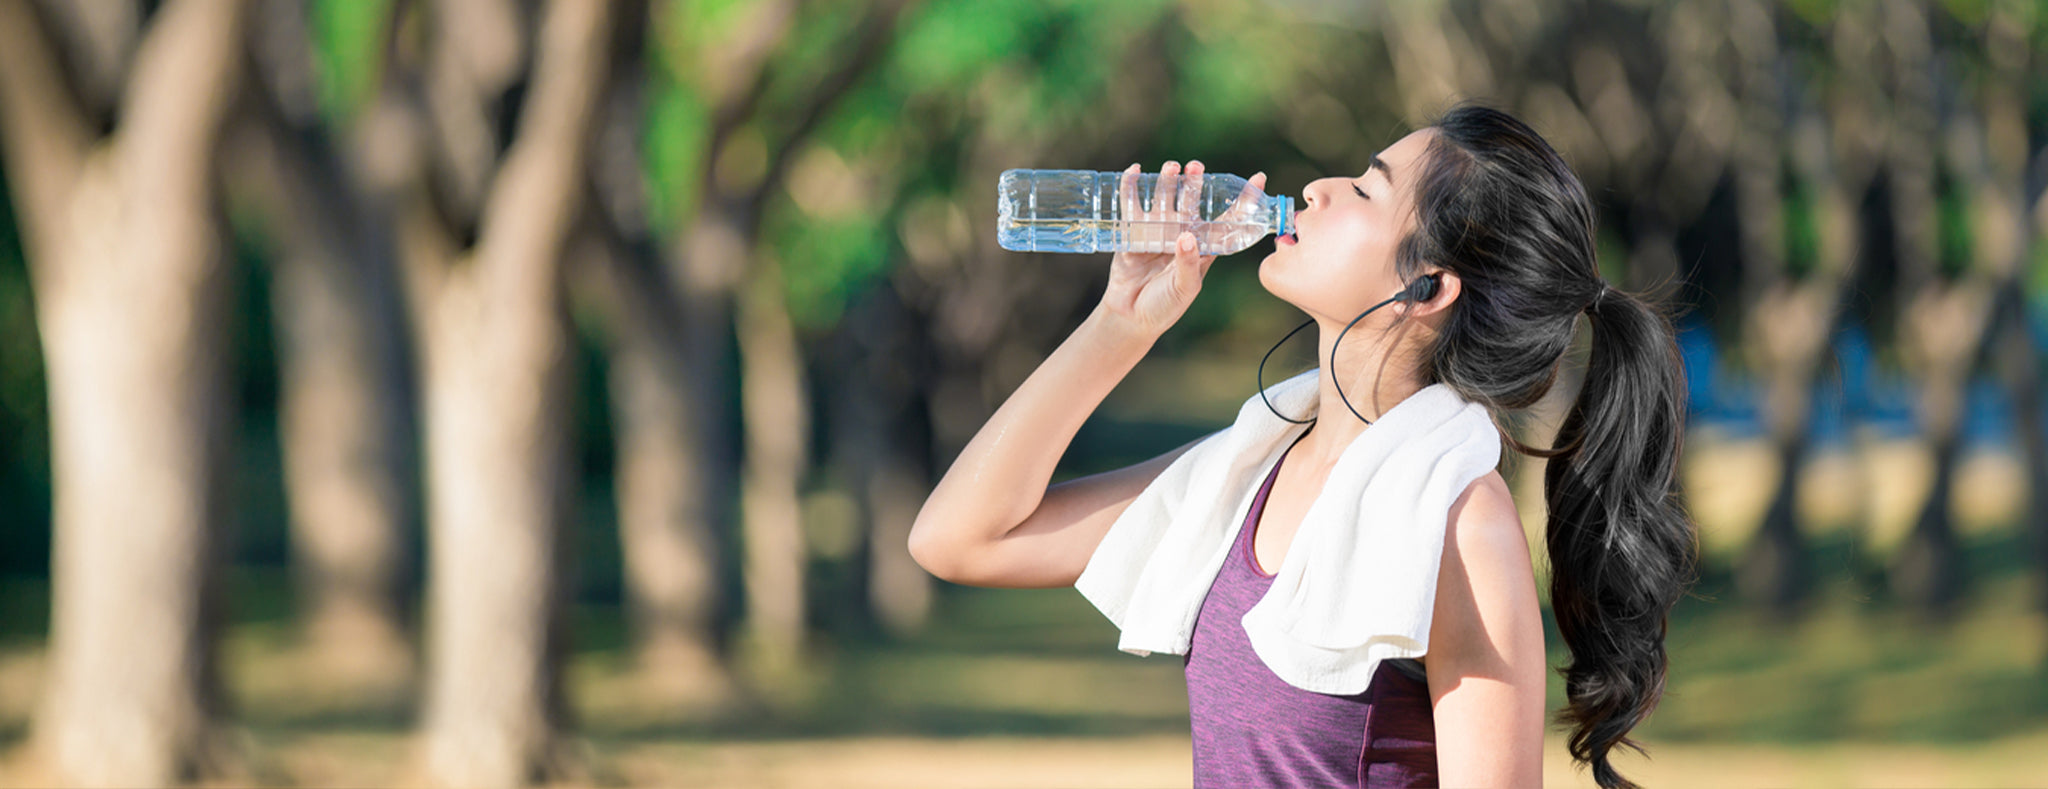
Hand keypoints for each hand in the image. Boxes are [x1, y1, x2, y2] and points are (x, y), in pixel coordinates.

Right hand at [1096, 160, 1267, 336]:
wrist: (1131, 316)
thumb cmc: (1165, 306)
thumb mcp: (1185, 288)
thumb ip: (1188, 264)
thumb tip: (1186, 237)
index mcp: (1203, 246)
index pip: (1227, 218)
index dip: (1244, 199)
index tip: (1259, 178)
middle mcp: (1182, 232)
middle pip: (1191, 201)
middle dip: (1194, 182)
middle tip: (1196, 167)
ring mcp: (1158, 230)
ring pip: (1164, 197)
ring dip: (1167, 180)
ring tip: (1171, 167)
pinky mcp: (1134, 232)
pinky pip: (1132, 204)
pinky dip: (1131, 187)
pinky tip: (1134, 171)